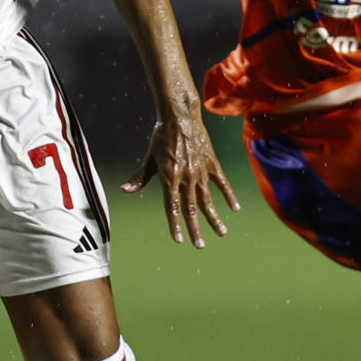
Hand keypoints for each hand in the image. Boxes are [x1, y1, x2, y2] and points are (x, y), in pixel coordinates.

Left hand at [121, 108, 241, 247]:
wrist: (180, 115)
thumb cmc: (162, 136)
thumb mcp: (149, 158)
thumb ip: (140, 177)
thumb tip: (125, 190)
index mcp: (168, 178)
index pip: (171, 207)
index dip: (174, 225)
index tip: (179, 240)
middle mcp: (185, 177)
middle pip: (190, 209)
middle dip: (195, 229)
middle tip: (200, 246)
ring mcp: (200, 171)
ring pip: (208, 200)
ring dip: (214, 218)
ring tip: (221, 233)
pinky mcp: (212, 163)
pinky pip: (221, 183)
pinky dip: (228, 196)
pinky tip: (234, 208)